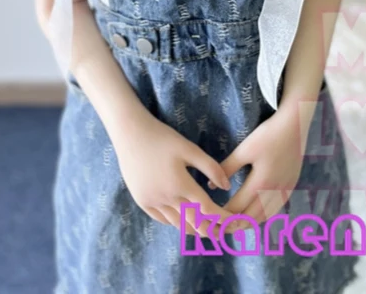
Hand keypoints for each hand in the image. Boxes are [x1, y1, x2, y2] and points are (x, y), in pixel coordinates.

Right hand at [114, 110, 237, 237]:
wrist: (130, 134)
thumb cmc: (162, 138)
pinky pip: (162, 220)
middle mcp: (166, 198)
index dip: (223, 218)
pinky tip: (183, 220)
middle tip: (225, 231)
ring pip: (178, 225)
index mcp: (181, 184)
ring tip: (208, 230)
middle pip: (194, 223)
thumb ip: (210, 167)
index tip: (235, 221)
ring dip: (194, 229)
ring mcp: (152, 202)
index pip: (208, 210)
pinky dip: (176, 223)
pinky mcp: (142, 202)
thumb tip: (227, 186)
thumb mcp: (189, 148)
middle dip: (212, 229)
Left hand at [212, 105, 313, 227]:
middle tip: (220, 228)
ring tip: (235, 224)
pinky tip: (255, 214)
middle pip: (252, 217)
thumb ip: (227, 168)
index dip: (223, 216)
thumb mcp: (244, 150)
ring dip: (250, 223)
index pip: (238, 208)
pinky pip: (276, 209)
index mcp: (261, 183)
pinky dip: (264, 216)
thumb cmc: (267, 135)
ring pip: (265, 216)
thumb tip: (210, 186)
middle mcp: (274, 192)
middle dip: (235, 224)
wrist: (295, 125)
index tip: (212, 219)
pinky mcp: (291, 187)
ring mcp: (285, 191)